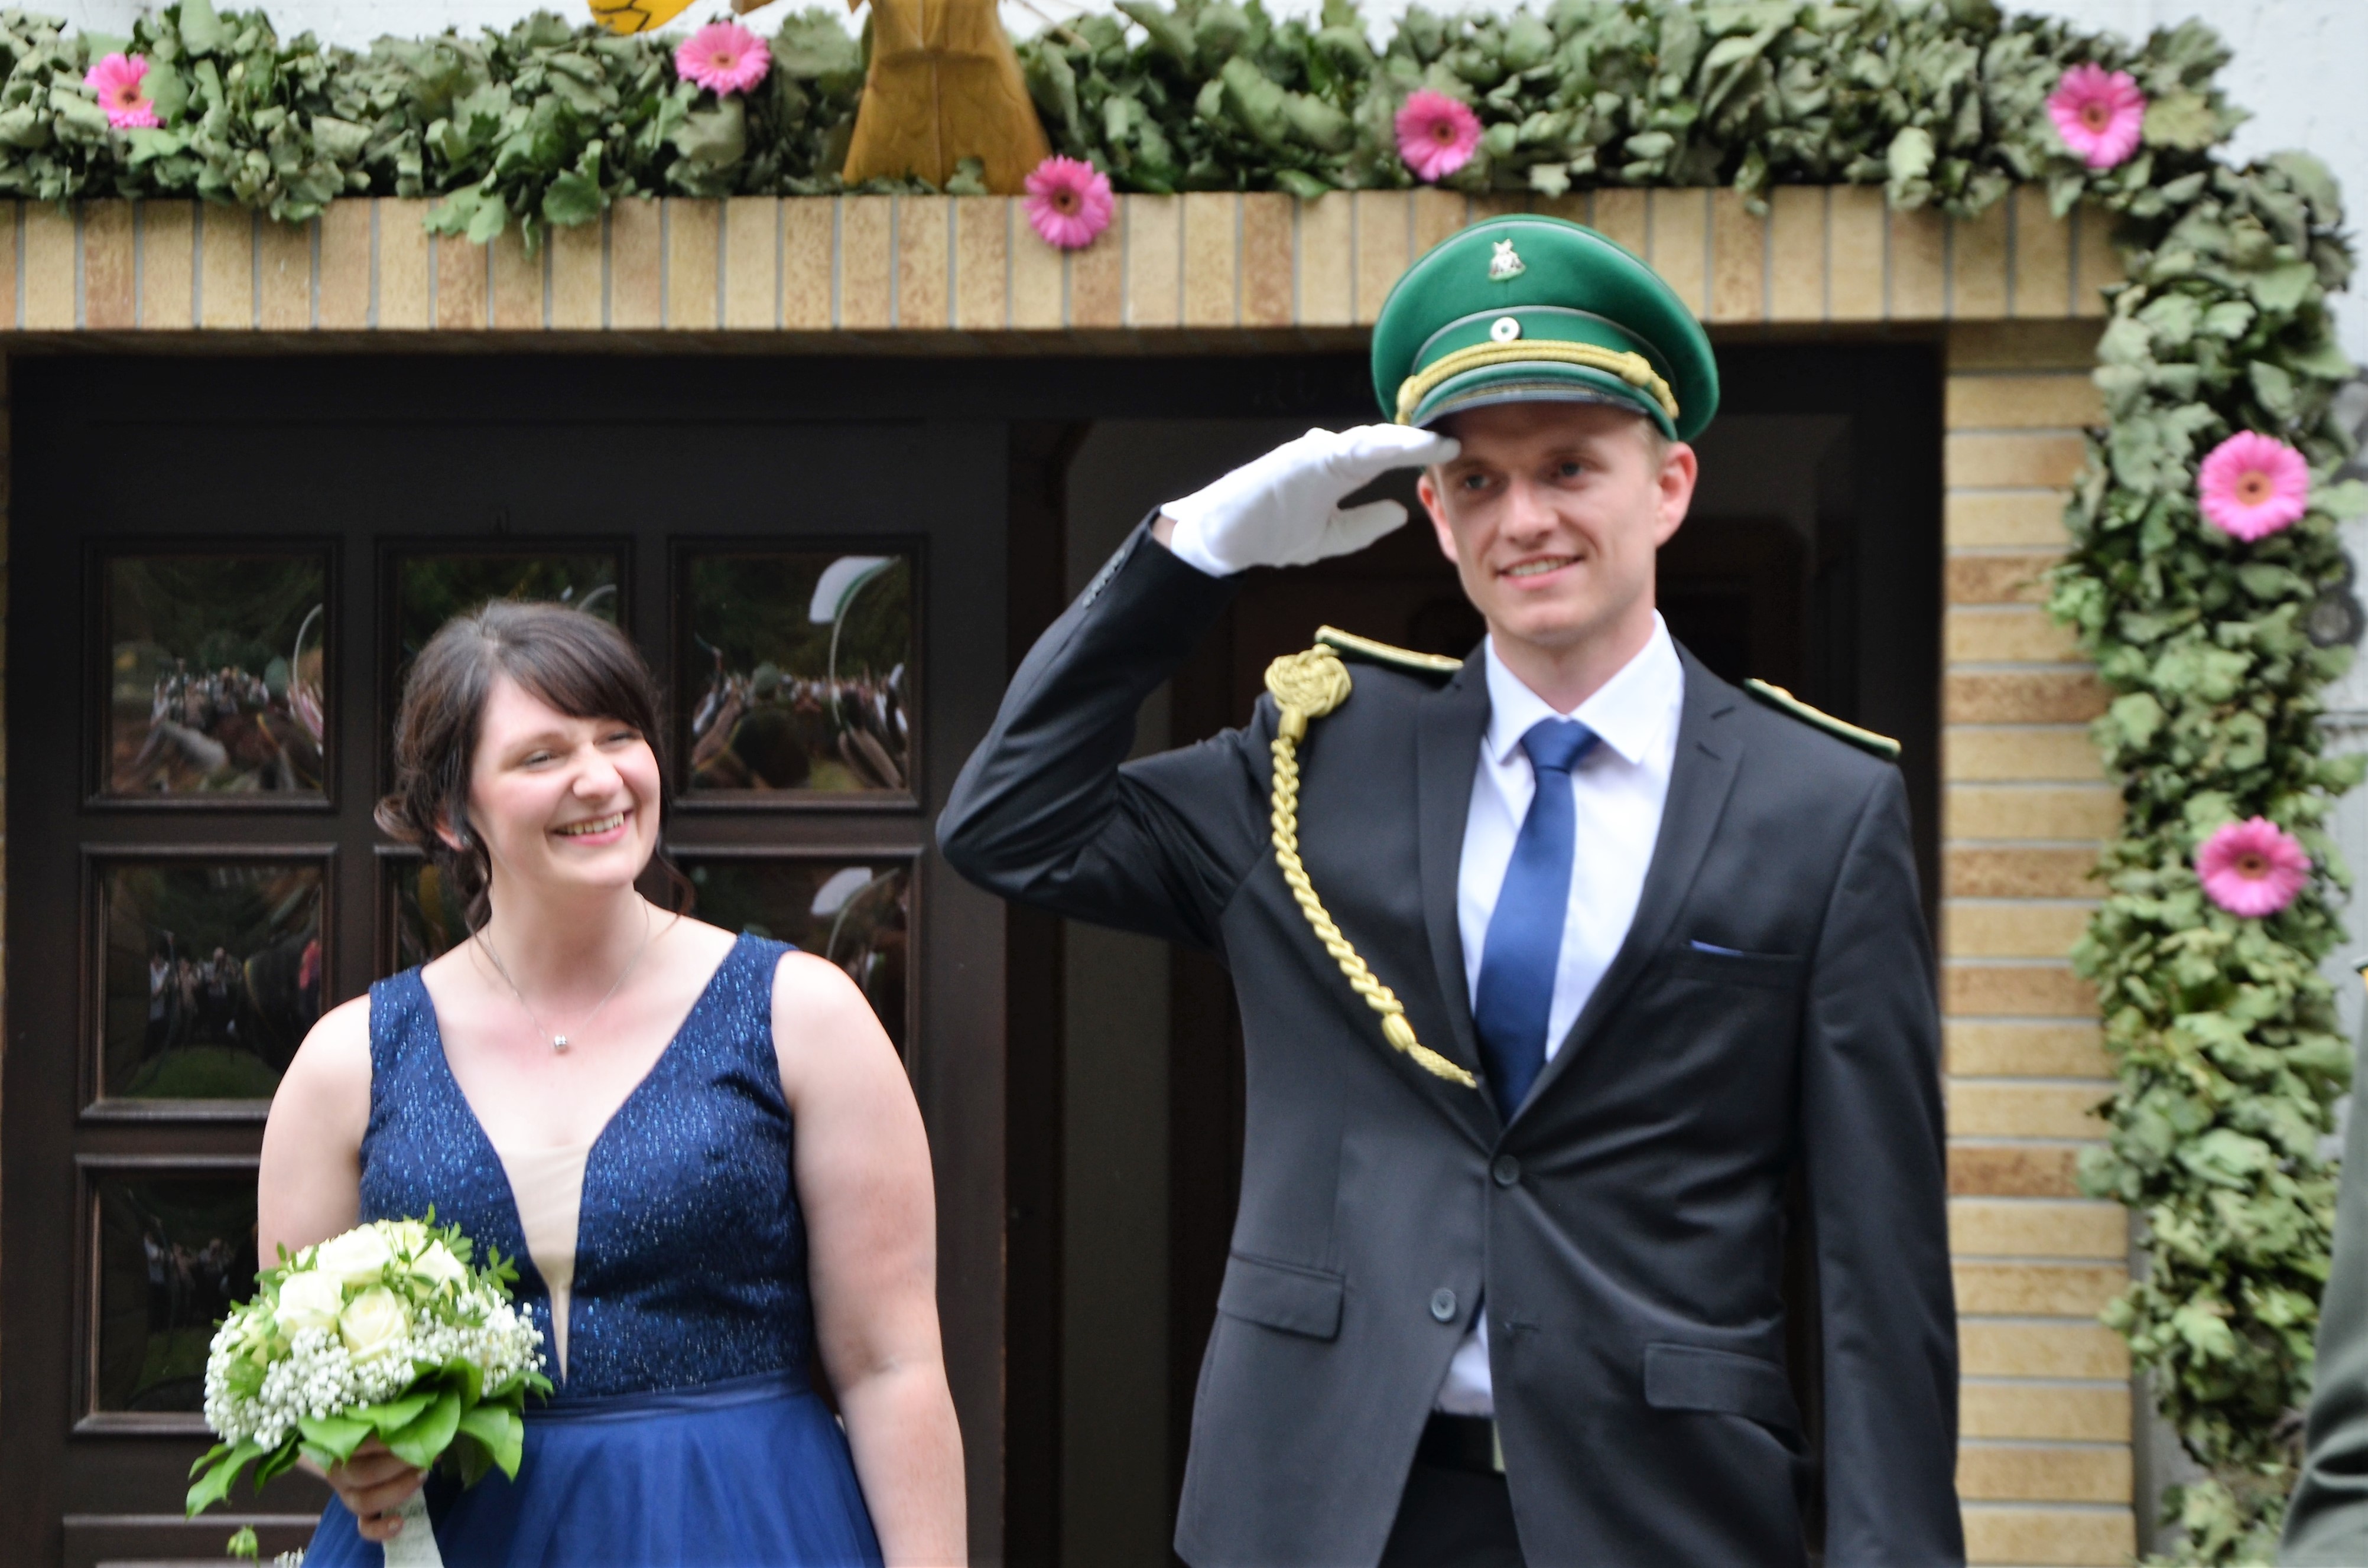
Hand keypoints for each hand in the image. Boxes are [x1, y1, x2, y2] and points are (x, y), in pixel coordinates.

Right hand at [312, 1437, 425, 1544]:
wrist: (353, 1453)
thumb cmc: (373, 1433)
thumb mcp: (379, 1425)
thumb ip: (396, 1426)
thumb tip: (427, 1431)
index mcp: (340, 1446)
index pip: (360, 1444)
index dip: (388, 1440)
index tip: (414, 1431)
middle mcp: (340, 1473)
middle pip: (364, 1474)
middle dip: (398, 1464)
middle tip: (422, 1453)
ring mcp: (348, 1495)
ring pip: (365, 1501)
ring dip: (397, 1489)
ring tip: (423, 1474)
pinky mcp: (360, 1513)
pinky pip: (365, 1527)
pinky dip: (381, 1529)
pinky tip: (400, 1522)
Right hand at [1158, 424, 1459, 575]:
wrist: (1221, 540)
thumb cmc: (1269, 533)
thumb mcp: (1329, 536)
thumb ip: (1363, 524)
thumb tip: (1401, 513)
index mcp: (1339, 472)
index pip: (1388, 456)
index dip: (1421, 452)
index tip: (1456, 451)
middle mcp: (1329, 455)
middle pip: (1385, 441)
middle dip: (1421, 439)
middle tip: (1458, 435)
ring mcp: (1313, 453)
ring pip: (1367, 440)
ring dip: (1403, 440)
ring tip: (1436, 441)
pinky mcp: (1297, 458)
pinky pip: (1340, 449)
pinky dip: (1371, 446)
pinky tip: (1397, 445)